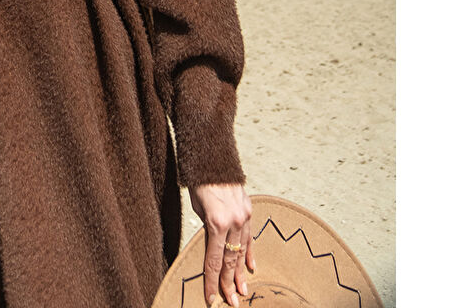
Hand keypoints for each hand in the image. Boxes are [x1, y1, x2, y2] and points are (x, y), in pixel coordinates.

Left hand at [188, 183, 253, 305]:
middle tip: (232, 303)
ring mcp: (243, 217)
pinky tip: (251, 268)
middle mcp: (233, 222)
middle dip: (229, 284)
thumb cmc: (199, 181)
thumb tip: (212, 247)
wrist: (213, 156)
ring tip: (243, 292)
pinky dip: (250, 253)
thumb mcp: (197, 207)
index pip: (214, 261)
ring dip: (242, 273)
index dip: (212, 282)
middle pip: (231, 261)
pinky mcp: (249, 210)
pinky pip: (250, 237)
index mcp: (216, 222)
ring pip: (242, 252)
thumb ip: (206, 229)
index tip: (212, 299)